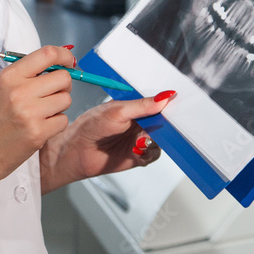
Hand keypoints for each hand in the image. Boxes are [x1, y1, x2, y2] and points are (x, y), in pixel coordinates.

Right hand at [0, 45, 74, 188]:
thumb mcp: (4, 88)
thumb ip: (30, 74)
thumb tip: (63, 64)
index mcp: (10, 76)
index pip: (47, 54)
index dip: (65, 56)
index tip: (69, 63)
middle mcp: (20, 91)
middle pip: (63, 78)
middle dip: (64, 86)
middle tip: (53, 94)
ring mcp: (29, 112)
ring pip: (66, 99)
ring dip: (59, 107)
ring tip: (42, 114)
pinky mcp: (38, 132)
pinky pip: (63, 120)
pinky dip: (56, 124)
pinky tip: (41, 127)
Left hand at [40, 92, 175, 193]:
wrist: (77, 152)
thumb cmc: (90, 127)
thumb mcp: (117, 111)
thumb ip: (142, 106)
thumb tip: (164, 97)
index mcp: (134, 107)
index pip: (157, 103)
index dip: (167, 103)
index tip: (176, 103)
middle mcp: (139, 122)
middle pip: (163, 122)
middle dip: (166, 124)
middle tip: (164, 125)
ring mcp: (139, 139)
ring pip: (161, 139)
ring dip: (155, 139)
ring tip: (141, 139)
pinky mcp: (138, 156)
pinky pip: (153, 154)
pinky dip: (149, 152)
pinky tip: (138, 149)